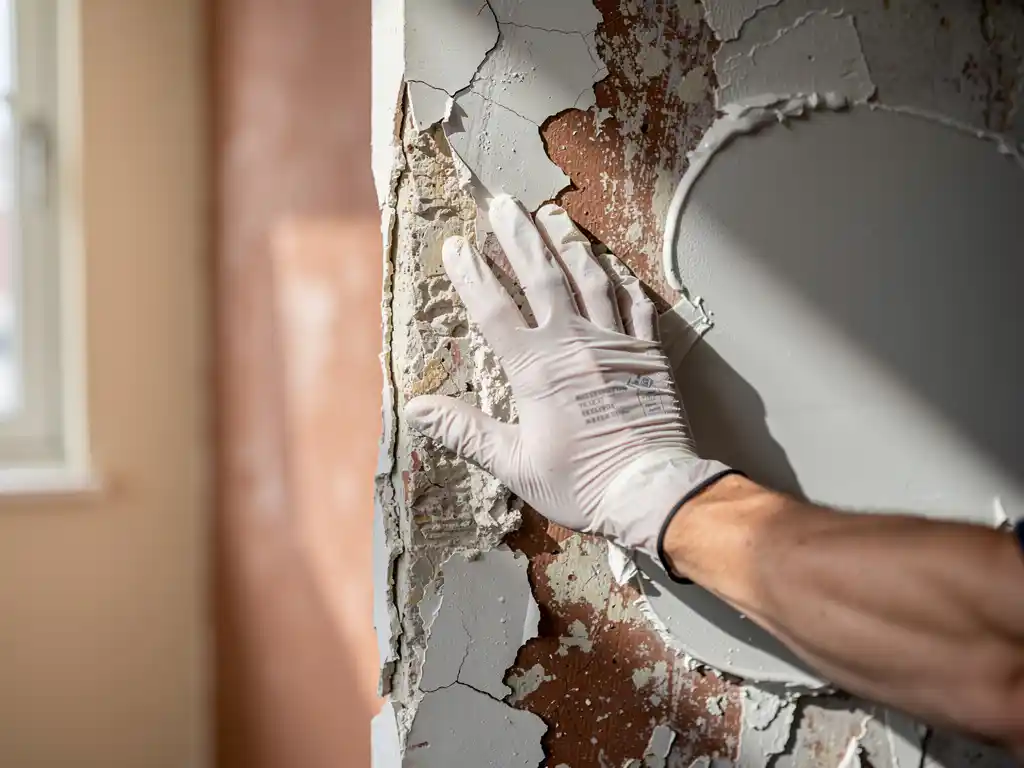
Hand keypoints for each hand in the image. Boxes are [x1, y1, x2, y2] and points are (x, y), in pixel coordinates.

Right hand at [405, 195, 732, 569]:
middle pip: (541, 279)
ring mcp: (615, 343)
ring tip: (553, 214)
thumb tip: (416, 409)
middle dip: (519, 237)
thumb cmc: (580, 482)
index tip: (454, 245)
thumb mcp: (514, 464)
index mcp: (536, 369)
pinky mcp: (649, 354)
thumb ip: (465, 432)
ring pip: (590, 280)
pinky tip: (614, 264)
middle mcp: (574, 343)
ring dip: (568, 244)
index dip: (471, 276)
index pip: (494, 310)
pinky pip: (637, 306)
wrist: (650, 490)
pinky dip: (624, 281)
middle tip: (504, 203)